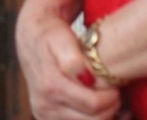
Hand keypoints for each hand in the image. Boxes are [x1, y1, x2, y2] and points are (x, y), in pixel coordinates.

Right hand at [15, 2, 119, 119]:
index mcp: (51, 85)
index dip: (112, 98)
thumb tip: (86, 77)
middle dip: (110, 108)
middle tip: (117, 92)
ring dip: (103, 116)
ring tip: (110, 99)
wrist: (30, 40)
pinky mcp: (45, 119)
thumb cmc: (51, 35)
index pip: (93, 105)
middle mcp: (45, 105)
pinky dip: (92, 118)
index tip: (117, 84)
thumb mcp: (60, 37)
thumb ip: (71, 56)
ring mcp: (44, 115)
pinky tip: (100, 108)